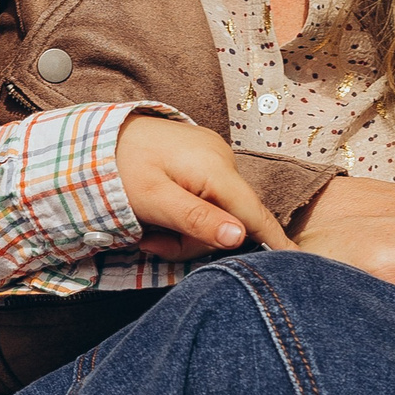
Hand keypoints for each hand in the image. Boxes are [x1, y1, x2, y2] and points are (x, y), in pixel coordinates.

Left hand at [116, 116, 295, 259]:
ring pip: (214, 212)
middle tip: (151, 243)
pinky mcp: (200, 158)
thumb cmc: (119, 167)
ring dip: (183, 229)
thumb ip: (197, 219)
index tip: (298, 261)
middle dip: (193, 240)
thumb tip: (239, 237)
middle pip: (229, 220)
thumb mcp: (154, 200)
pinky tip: (158, 211)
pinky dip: (184, 212)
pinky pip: (204, 196)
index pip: (255, 213)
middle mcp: (222, 159)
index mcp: (215, 168)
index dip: (275, 240)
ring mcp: (212, 156)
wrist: (96, 133)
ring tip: (148, 229)